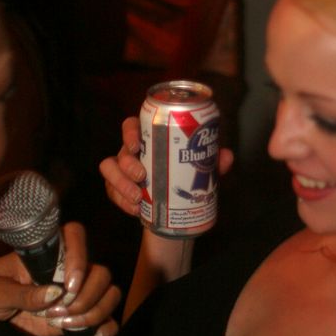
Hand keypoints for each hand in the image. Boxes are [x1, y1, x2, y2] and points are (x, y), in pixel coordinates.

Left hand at [0, 223, 119, 335]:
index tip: (69, 284)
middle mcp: (66, 272)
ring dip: (95, 312)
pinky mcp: (77, 319)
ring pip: (108, 294)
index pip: (76, 237)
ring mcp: (74, 296)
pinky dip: (107, 328)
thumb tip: (54, 293)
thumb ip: (21, 293)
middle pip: (100, 272)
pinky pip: (106, 320)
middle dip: (87, 295)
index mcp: (46, 256)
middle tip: (60, 310)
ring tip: (65, 324)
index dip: (80, 256)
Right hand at [100, 116, 233, 216]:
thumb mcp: (198, 169)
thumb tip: (226, 155)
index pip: (132, 126)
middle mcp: (131, 152)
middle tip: (142, 176)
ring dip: (121, 183)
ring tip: (138, 197)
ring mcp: (121, 171)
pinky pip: (112, 193)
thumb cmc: (183, 176)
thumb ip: (211, 162)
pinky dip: (122, 202)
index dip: (129, 132)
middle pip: (121, 151)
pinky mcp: (117, 190)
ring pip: (109, 170)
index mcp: (148, 140)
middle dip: (128, 164)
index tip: (137, 144)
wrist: (173, 206)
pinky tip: (136, 209)